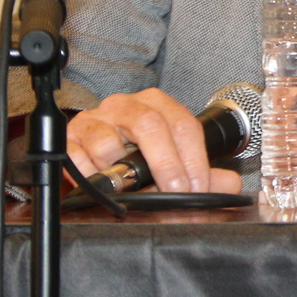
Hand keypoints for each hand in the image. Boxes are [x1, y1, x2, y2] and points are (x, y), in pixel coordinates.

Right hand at [66, 89, 242, 194]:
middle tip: (176, 192)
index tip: (198, 188)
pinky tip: (101, 185)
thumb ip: (204, 173)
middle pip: (150, 125)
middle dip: (167, 164)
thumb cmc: (135, 157)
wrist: (91, 158)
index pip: (182, 124)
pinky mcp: (67, 140)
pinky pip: (77, 158)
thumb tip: (229, 185)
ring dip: (122, 172)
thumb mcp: (172, 161)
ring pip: (109, 142)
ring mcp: (93, 121)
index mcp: (155, 104)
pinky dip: (92, 176)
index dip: (194, 159)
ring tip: (130, 188)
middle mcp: (123, 106)